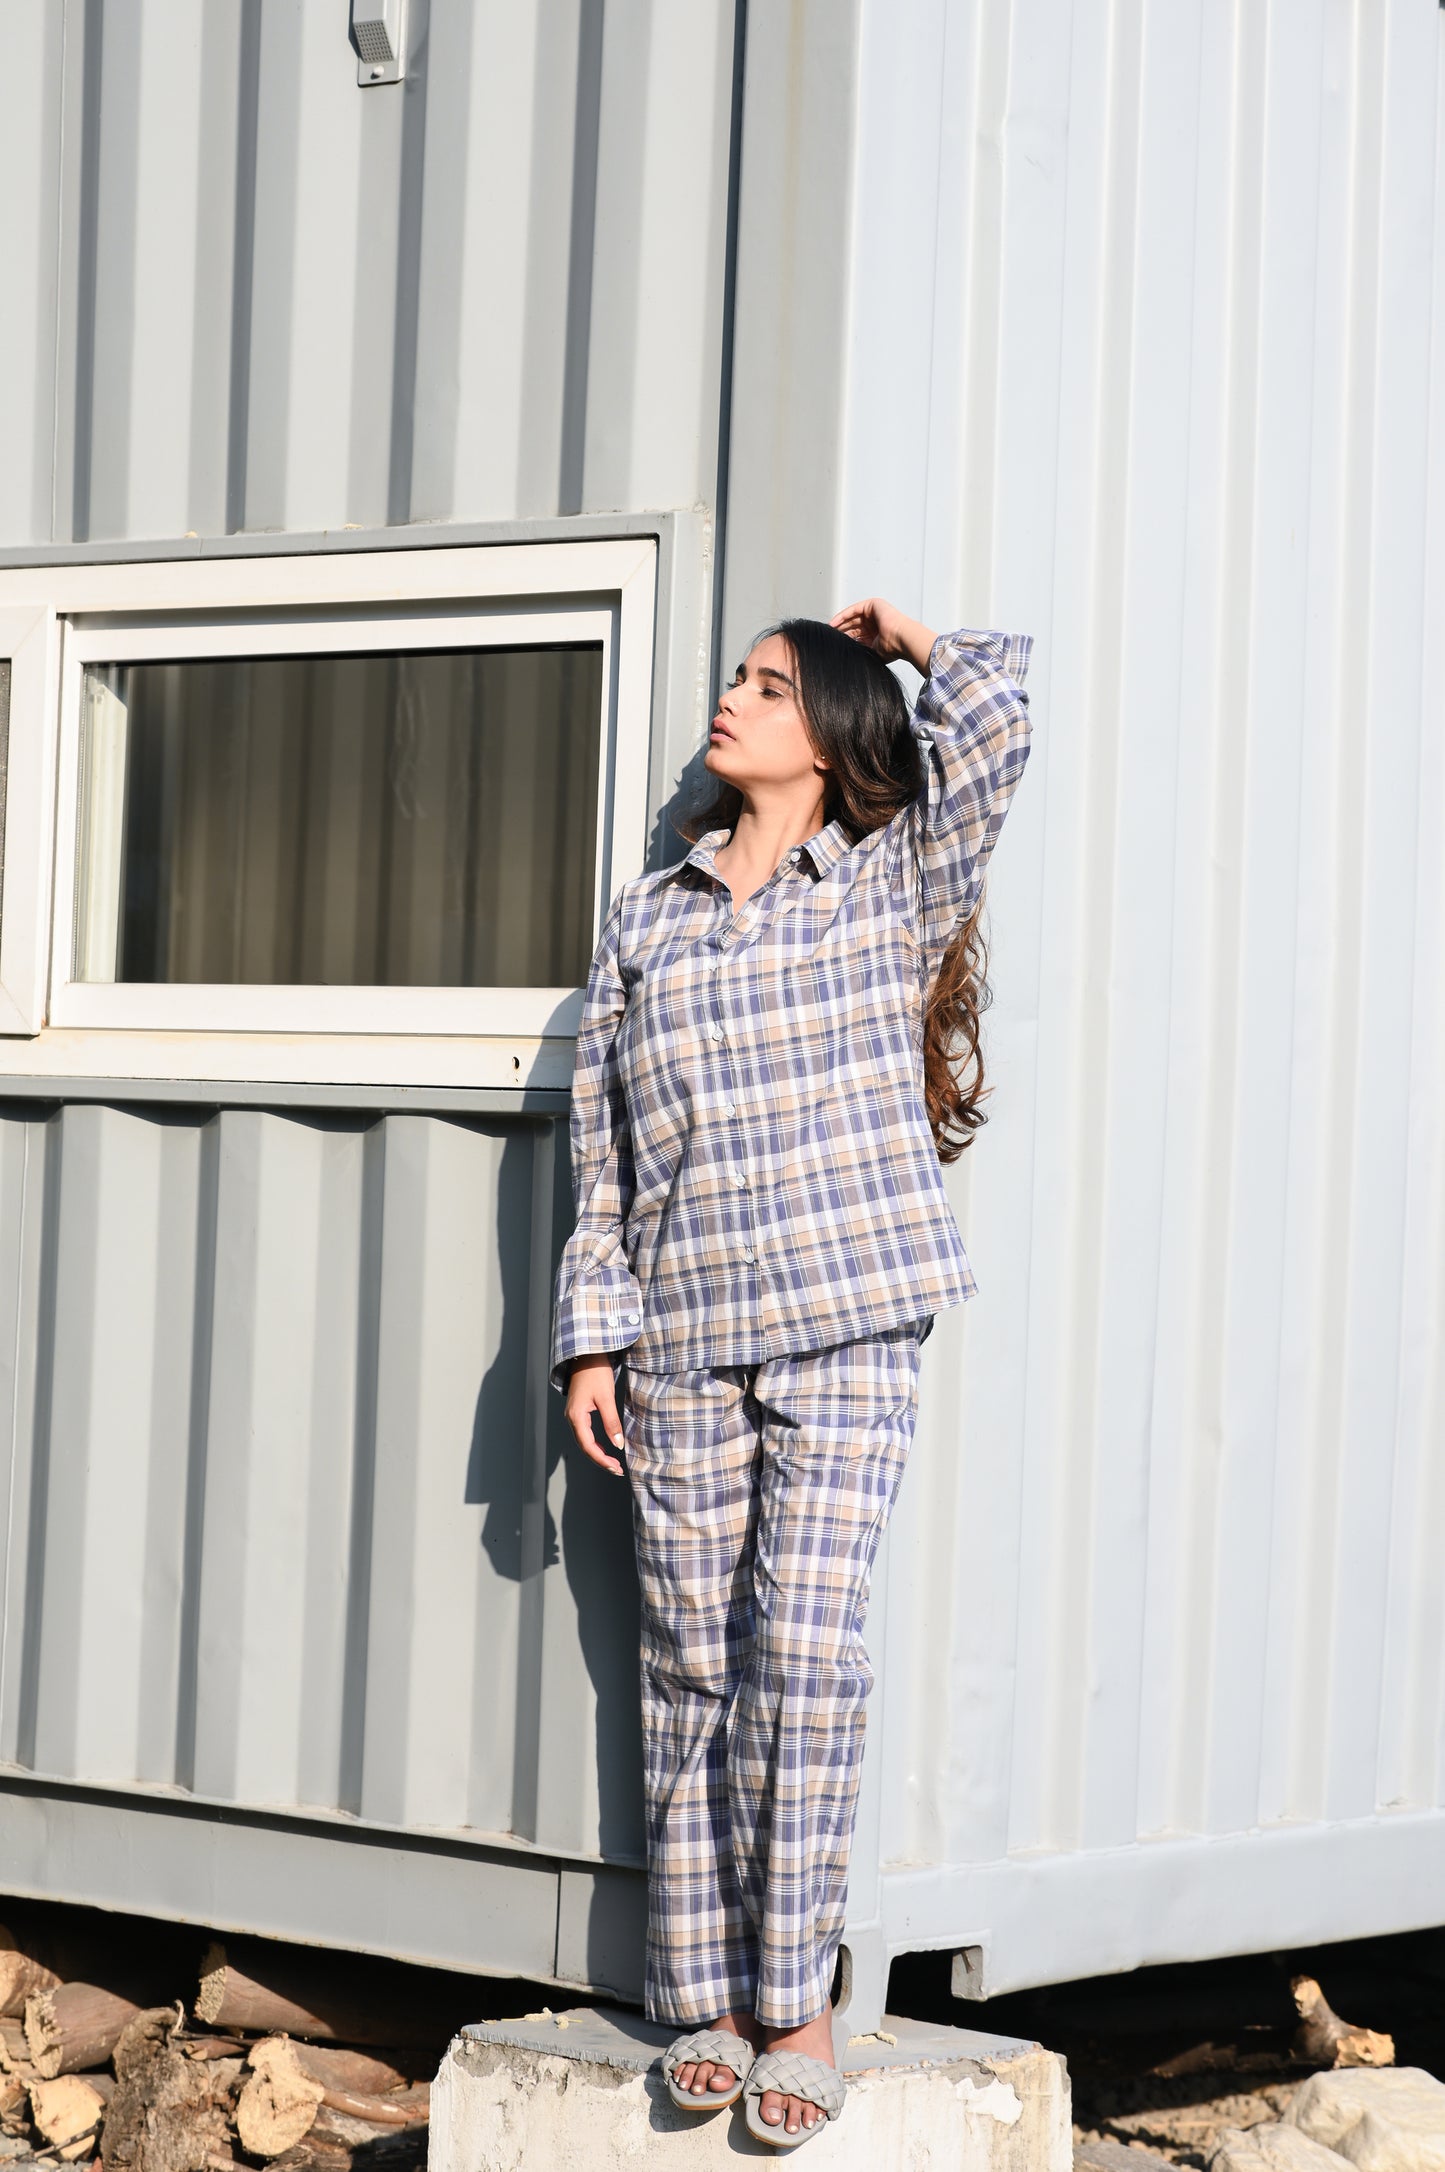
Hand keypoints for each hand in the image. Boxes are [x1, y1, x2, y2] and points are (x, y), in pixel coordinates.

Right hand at [565, 1356, 625, 1476]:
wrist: (587, 1355)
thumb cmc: (596, 1373)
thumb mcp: (606, 1398)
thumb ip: (611, 1422)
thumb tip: (618, 1445)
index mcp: (576, 1416)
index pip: (588, 1446)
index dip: (602, 1459)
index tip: (616, 1468)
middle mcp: (571, 1418)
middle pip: (584, 1446)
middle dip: (600, 1460)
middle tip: (617, 1469)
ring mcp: (573, 1415)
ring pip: (584, 1441)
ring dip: (598, 1453)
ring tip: (613, 1462)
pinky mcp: (578, 1411)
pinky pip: (585, 1433)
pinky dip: (595, 1443)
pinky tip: (605, 1447)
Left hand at [831, 597, 937, 674]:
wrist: (901, 640)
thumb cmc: (891, 649)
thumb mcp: (870, 651)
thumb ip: (859, 650)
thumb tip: (844, 656)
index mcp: (876, 634)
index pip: (856, 635)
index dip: (845, 639)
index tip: (834, 644)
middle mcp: (875, 623)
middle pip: (853, 625)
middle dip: (840, 631)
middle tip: (829, 637)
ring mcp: (874, 613)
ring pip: (852, 617)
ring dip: (840, 624)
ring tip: (829, 631)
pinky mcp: (873, 605)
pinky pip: (854, 610)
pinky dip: (843, 616)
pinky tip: (833, 624)